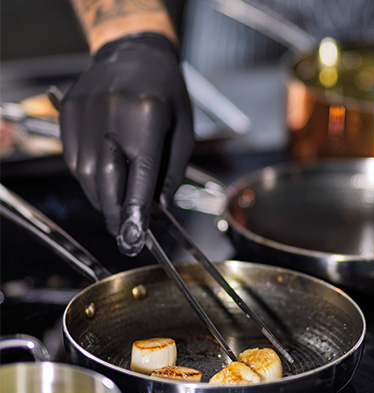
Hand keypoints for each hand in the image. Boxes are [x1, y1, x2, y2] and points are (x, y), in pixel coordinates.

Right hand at [60, 33, 194, 255]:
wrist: (135, 53)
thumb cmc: (168, 95)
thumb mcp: (183, 134)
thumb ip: (171, 174)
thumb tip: (157, 210)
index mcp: (148, 116)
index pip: (140, 175)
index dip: (136, 211)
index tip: (135, 237)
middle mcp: (113, 112)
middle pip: (105, 180)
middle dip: (115, 214)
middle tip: (125, 233)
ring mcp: (86, 111)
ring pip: (85, 174)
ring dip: (101, 199)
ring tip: (118, 207)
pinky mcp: (68, 111)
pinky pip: (73, 159)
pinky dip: (88, 179)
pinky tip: (104, 181)